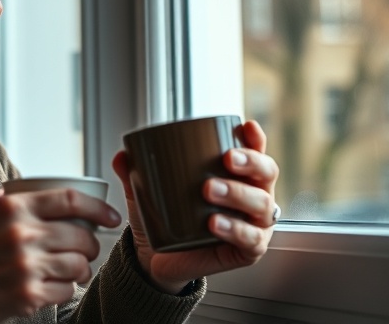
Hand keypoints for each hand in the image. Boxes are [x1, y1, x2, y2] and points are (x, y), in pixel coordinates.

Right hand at [0, 187, 121, 322]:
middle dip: (90, 244)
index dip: (98, 207)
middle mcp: (22, 234)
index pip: (70, 199)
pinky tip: (55, 288)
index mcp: (11, 207)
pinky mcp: (27, 296)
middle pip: (81, 235)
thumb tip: (20, 190)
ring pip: (78, 265)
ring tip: (72, 270)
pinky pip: (66, 291)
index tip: (110, 217)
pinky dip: (66, 291)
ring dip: (81, 269)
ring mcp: (26, 266)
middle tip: (86, 249)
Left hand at [112, 120, 278, 293]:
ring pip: (260, 204)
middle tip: (226, 158)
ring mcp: (255, 225)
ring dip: (237, 193)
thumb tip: (122, 156)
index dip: (255, 138)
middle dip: (250, 162)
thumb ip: (136, 175)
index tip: (246, 127)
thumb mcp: (149, 194)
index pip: (255, 152)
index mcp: (238, 176)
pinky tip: (215, 223)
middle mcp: (254, 197)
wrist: (162, 261)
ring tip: (209, 189)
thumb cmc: (167, 220)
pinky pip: (250, 239)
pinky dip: (234, 229)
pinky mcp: (248, 251)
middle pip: (266, 173)